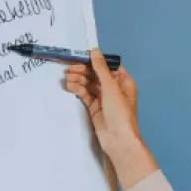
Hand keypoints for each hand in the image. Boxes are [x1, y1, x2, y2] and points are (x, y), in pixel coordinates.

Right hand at [62, 50, 157, 190]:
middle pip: (97, 75)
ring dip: (79, 80)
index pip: (108, 66)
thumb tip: (94, 51)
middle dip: (84, 71)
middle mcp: (114, 88)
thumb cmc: (119, 113)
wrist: (118, 140)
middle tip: (69, 69)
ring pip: (90, 85)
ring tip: (67, 78)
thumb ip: (101, 69)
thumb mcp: (111, 87)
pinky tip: (70, 86)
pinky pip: (86, 95)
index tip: (81, 57)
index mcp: (123, 81)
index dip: (95, 61)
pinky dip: (78, 90)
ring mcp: (104, 99)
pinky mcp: (95, 108)